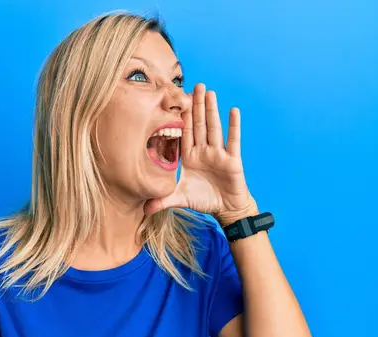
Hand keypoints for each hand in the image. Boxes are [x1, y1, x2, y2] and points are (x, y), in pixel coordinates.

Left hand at [144, 83, 258, 225]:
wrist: (226, 209)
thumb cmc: (204, 200)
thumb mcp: (180, 199)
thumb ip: (163, 201)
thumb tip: (144, 210)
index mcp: (190, 157)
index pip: (183, 133)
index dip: (180, 118)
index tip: (175, 101)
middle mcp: (203, 151)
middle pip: (198, 125)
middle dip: (195, 106)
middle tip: (194, 86)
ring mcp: (218, 154)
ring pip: (213, 128)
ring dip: (211, 110)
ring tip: (209, 92)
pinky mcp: (232, 160)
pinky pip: (233, 140)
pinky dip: (233, 126)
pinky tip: (233, 111)